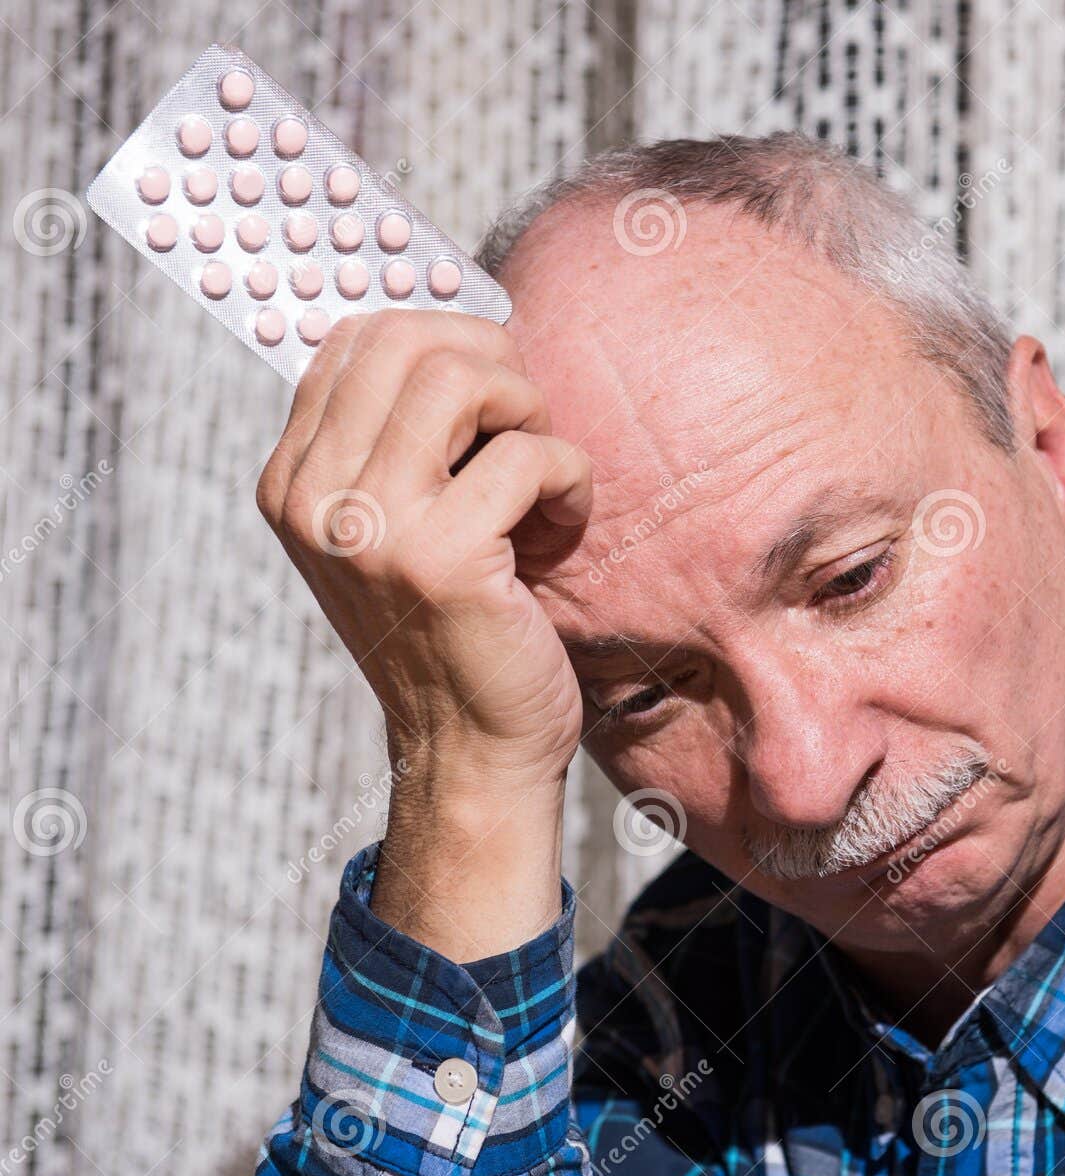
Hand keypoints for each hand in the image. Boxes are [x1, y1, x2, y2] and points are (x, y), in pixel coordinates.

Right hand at [256, 309, 591, 956]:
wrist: (470, 749)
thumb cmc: (454, 630)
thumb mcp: (398, 527)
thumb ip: (396, 441)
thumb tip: (460, 334)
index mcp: (291, 482)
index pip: (354, 338)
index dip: (444, 335)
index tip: (494, 385)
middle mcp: (312, 499)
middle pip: (406, 339)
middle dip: (493, 364)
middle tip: (527, 424)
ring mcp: (368, 527)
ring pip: (461, 377)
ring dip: (528, 410)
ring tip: (541, 475)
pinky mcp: (440, 559)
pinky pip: (528, 455)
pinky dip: (569, 479)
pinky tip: (559, 530)